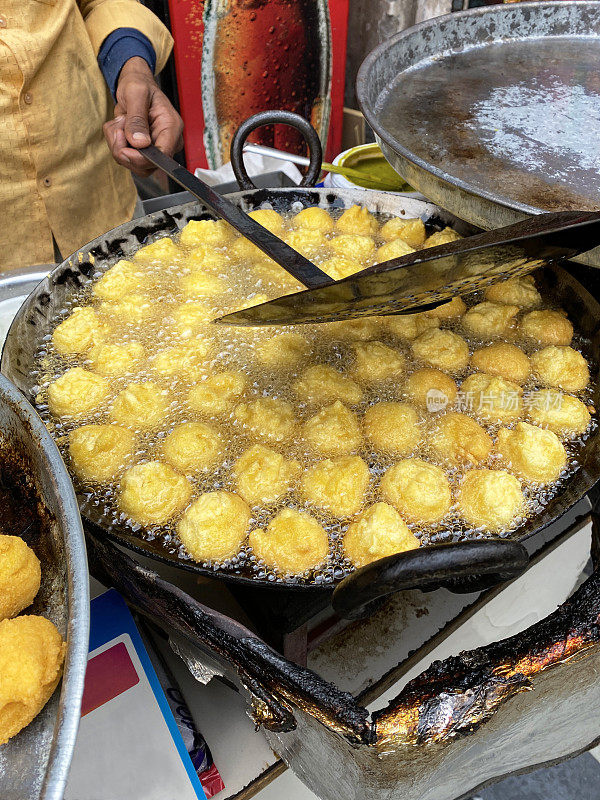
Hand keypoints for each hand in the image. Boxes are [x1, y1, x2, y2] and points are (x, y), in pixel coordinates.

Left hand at [103, 57, 183, 176]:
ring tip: (119, 122)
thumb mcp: (136, 94)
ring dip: (117, 145)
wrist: (134, 85)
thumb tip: (140, 143)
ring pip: (134, 164)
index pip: (162, 155)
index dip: (142, 158)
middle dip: (124, 150)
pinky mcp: (143, 151)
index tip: (124, 150)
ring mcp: (155, 149)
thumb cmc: (139, 85)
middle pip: (147, 166)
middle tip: (117, 128)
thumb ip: (137, 118)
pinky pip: (126, 158)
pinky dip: (115, 144)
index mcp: (171, 127)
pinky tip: (119, 127)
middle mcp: (167, 142)